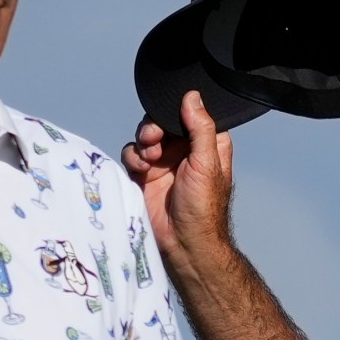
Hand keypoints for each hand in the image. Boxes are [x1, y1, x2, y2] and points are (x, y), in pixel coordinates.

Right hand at [124, 91, 235, 263]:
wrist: (183, 242)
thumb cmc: (203, 208)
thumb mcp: (206, 163)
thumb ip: (200, 128)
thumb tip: (192, 96)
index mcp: (206, 143)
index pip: (189, 113)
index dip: (176, 110)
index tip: (170, 115)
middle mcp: (184, 149)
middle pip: (162, 121)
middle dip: (154, 126)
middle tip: (153, 139)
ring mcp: (163, 162)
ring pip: (145, 136)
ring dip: (143, 142)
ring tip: (150, 159)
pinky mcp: (145, 174)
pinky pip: (132, 154)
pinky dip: (133, 158)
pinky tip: (142, 170)